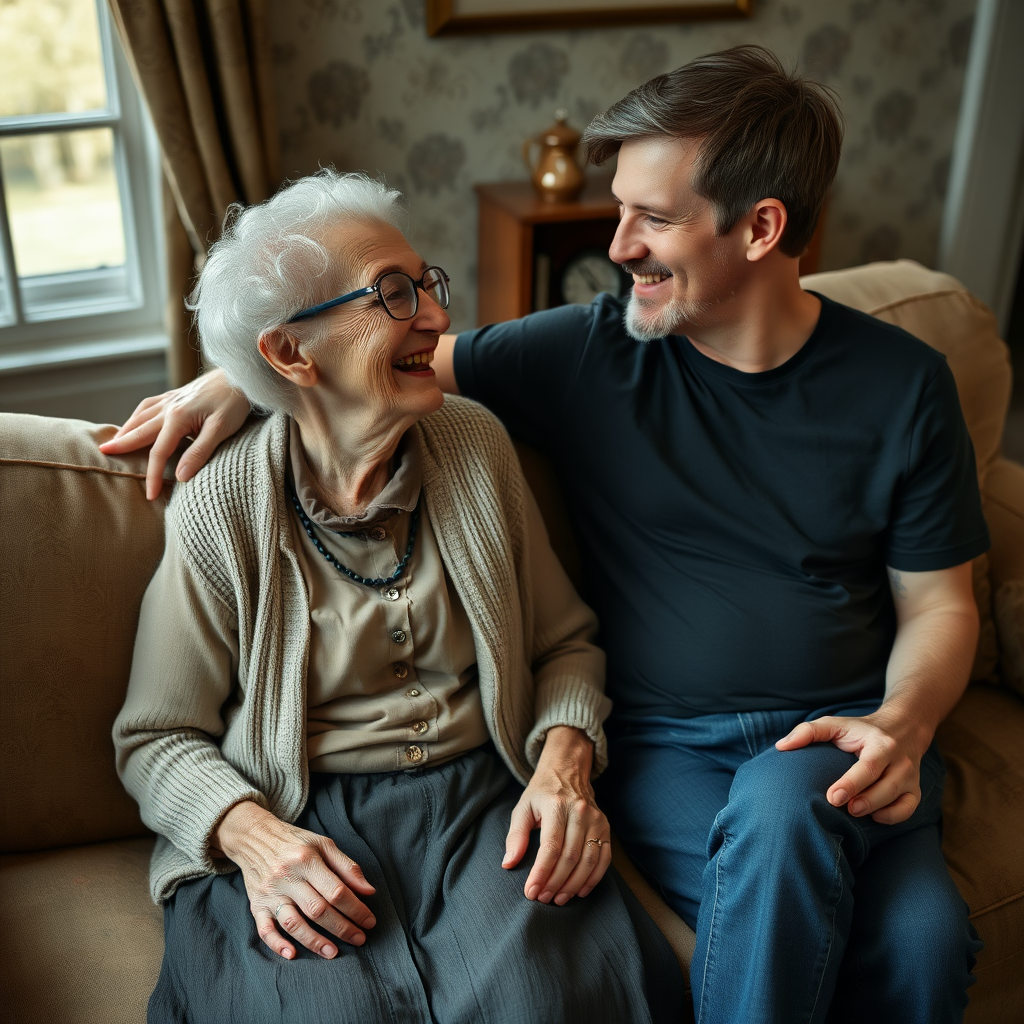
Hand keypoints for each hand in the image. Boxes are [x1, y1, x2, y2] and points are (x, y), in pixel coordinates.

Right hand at [98, 368, 249, 499]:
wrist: (241, 375)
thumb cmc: (234, 402)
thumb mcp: (221, 430)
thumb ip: (199, 452)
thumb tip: (179, 476)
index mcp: (178, 417)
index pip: (158, 453)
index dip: (152, 476)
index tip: (149, 495)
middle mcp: (169, 407)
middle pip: (139, 431)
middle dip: (122, 445)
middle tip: (103, 454)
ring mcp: (171, 399)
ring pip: (140, 416)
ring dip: (126, 429)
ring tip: (114, 442)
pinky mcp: (177, 395)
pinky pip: (149, 405)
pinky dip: (137, 415)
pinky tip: (136, 420)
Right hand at [215, 800, 376, 959]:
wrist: (254, 837)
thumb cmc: (295, 842)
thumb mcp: (323, 844)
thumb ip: (347, 867)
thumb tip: (369, 891)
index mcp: (306, 859)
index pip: (336, 890)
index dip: (356, 909)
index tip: (369, 921)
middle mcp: (287, 876)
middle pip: (317, 910)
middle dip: (342, 928)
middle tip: (360, 940)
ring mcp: (270, 892)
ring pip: (293, 923)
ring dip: (314, 942)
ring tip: (334, 953)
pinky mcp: (256, 905)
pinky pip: (264, 929)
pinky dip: (277, 944)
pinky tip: (292, 954)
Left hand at [503, 726, 611, 905]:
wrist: (567, 771)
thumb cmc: (542, 793)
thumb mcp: (523, 807)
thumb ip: (516, 835)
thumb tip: (509, 863)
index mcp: (556, 806)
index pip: (551, 847)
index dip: (541, 872)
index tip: (531, 891)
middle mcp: (579, 812)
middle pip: (570, 856)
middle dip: (556, 883)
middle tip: (543, 898)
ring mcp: (596, 820)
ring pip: (589, 860)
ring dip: (574, 885)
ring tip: (558, 899)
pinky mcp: (605, 827)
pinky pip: (604, 858)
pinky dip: (593, 878)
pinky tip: (580, 891)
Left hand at [775, 710, 928, 824]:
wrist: (903, 727)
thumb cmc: (860, 730)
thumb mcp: (836, 723)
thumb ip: (809, 731)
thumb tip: (781, 746)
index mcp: (880, 744)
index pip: (868, 767)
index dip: (851, 784)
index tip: (832, 797)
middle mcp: (900, 761)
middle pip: (886, 786)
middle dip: (865, 801)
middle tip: (841, 807)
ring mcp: (910, 777)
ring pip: (899, 799)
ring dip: (877, 809)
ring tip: (853, 812)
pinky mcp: (914, 789)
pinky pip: (909, 809)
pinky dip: (893, 817)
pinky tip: (873, 816)